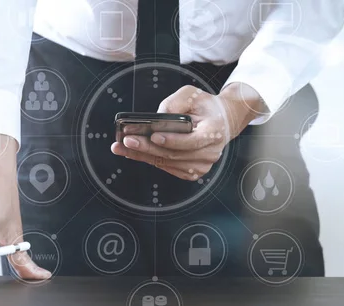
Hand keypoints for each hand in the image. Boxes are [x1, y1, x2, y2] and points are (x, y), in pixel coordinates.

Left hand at [111, 83, 264, 179]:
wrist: (222, 121)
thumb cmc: (204, 106)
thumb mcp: (192, 94)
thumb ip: (175, 103)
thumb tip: (157, 118)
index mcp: (214, 131)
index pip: (192, 141)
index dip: (172, 140)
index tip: (153, 136)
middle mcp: (210, 152)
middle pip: (175, 154)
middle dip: (148, 148)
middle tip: (127, 141)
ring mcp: (202, 165)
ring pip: (168, 163)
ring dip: (143, 156)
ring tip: (122, 147)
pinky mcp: (193, 172)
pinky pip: (168, 168)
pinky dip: (150, 160)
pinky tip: (134, 153)